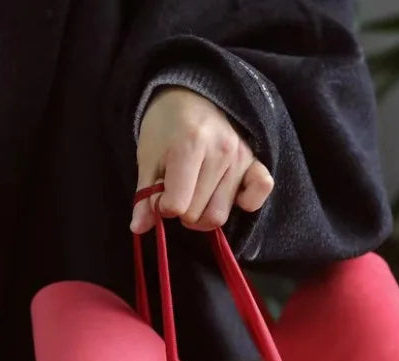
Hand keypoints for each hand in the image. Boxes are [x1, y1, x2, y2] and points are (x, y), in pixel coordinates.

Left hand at [131, 88, 273, 233]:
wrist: (191, 95)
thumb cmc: (165, 127)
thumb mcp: (147, 158)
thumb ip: (144, 196)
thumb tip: (138, 228)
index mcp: (189, 146)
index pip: (177, 206)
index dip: (162, 207)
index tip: (158, 193)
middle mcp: (221, 152)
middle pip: (198, 215)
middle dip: (181, 212)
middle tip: (176, 192)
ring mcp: (241, 158)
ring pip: (220, 215)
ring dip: (203, 214)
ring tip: (196, 194)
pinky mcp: (256, 162)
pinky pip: (260, 193)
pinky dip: (245, 203)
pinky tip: (228, 197)